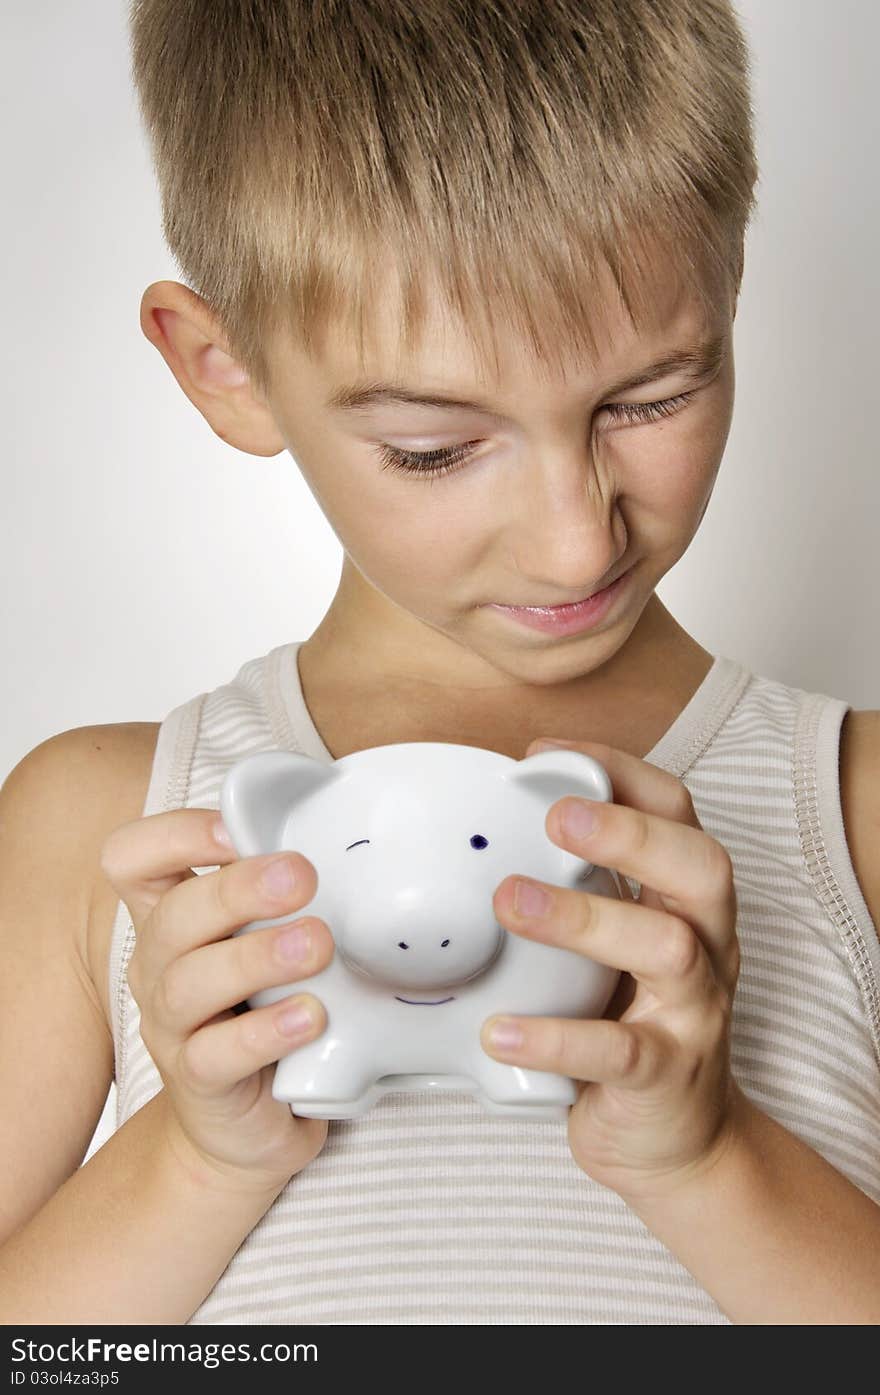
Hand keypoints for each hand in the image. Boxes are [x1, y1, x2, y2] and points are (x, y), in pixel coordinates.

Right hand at [99, 809, 334, 1193]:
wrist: (251, 1120)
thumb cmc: (263, 1007)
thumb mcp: (265, 938)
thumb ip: (283, 893)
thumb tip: (347, 837)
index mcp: (169, 917)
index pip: (133, 858)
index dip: (176, 835)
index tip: (240, 832)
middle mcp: (158, 966)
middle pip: (171, 915)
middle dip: (237, 889)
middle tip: (302, 877)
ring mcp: (171, 1027)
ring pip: (190, 984)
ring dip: (257, 957)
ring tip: (317, 945)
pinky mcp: (199, 1083)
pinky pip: (217, 1055)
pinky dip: (267, 1031)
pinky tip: (311, 1016)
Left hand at [481, 737, 743, 1204]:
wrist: (676, 1143)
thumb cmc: (629, 1021)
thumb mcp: (615, 944)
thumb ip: (577, 889)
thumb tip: (486, 830)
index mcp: (688, 901)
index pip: (677, 812)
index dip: (620, 772)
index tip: (545, 755)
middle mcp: (707, 946)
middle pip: (701, 868)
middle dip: (629, 833)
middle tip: (554, 817)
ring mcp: (695, 1013)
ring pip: (668, 949)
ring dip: (585, 918)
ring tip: (508, 902)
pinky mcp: (667, 1077)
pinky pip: (620, 1053)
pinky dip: (558, 1037)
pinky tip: (499, 1030)